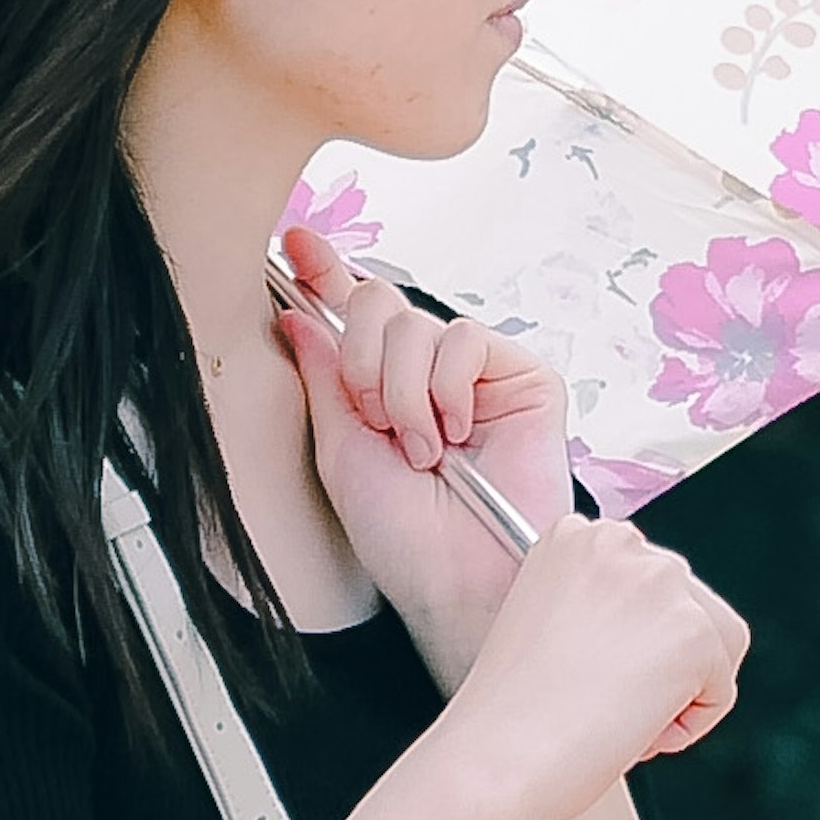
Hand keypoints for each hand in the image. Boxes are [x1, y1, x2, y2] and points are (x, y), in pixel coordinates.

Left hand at [279, 219, 570, 688]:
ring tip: (424, 450)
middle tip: (378, 423)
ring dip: (405, 394)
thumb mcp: (340, 451)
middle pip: (378, 304)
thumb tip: (296, 313)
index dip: (325, 274)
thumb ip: (323, 377)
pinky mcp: (523, 377)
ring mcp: (478, 374)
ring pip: (418, 324)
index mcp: (381, 389)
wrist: (457, 578)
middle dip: (362, 365)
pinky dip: (449, 389)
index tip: (296, 242)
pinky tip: (459, 434)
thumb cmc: (402, 536)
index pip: (351, 316)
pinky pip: (467, 339)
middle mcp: (428, 374)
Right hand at [442, 517, 749, 819]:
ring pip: (716, 642)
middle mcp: (620, 541)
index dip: (630, 643)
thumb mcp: (547, 624)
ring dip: (681, 690)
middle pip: (689, 605)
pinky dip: (690, 725)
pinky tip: (636, 733)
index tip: (593, 676)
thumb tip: (650, 632)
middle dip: (661, 663)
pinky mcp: (692, 630)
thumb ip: (599, 607)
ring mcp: (660, 581)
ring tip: (622, 718)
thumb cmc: (510, 715)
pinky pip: (720, 688)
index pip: (647, 582)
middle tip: (606, 705)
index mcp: (575, 535)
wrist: (495, 758)